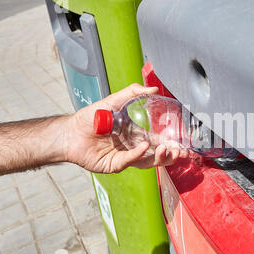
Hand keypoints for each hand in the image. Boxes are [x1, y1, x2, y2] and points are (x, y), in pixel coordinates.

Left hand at [63, 83, 187, 172]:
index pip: (158, 142)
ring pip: (147, 162)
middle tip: (180, 151)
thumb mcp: (113, 101)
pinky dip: (138, 154)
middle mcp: (133, 148)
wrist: (70, 131)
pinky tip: (144, 146)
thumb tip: (154, 88)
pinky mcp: (115, 165)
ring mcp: (125, 158)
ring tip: (167, 149)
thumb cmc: (90, 118)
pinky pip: (130, 161)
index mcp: (136, 135)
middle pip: (157, 155)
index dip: (171, 144)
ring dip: (159, 157)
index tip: (183, 144)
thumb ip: (132, 93)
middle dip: (170, 155)